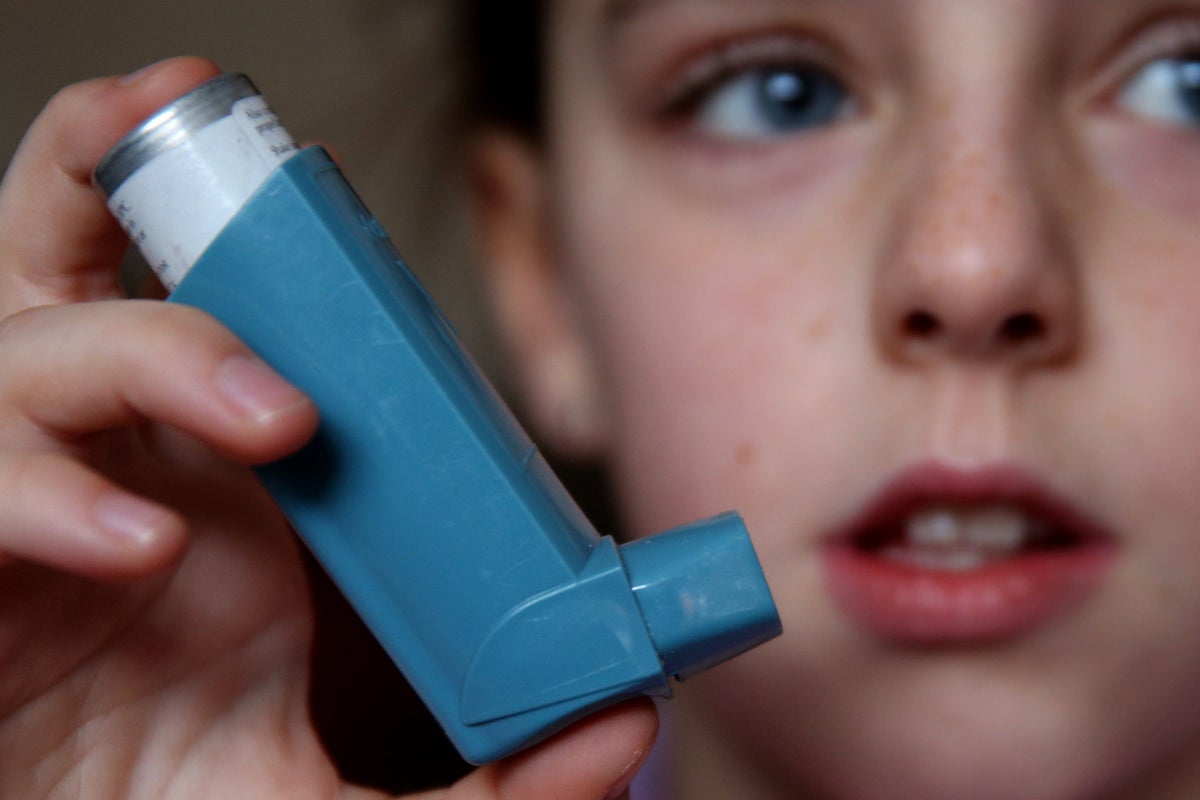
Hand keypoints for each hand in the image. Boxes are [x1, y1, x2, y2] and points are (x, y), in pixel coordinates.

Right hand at [0, 57, 655, 799]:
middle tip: (221, 144)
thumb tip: (624, 724)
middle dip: (120, 176)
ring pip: (24, 352)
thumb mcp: (354, 790)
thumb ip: (492, 781)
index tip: (320, 194)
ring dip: (150, 351)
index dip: (231, 223)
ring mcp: (20, 504)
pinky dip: (35, 491)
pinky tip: (133, 542)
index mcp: (196, 467)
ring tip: (281, 421)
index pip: (190, 297)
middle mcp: (101, 459)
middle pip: (70, 260)